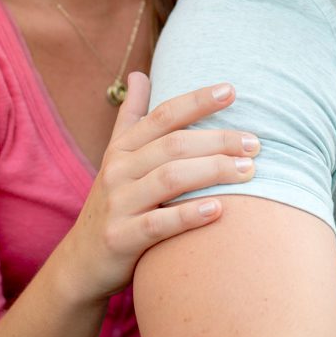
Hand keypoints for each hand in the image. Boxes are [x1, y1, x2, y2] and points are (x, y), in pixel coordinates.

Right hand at [62, 73, 258, 303]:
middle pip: (173, 145)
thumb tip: (139, 73)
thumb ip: (131, 116)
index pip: (163, 116)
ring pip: (170, 178)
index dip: (197, 101)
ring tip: (249, 170)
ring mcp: (118, 204)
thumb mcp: (115, 157)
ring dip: (213, 171)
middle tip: (255, 143)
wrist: (81, 262)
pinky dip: (189, 215)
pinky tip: (219, 209)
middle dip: (218, 140)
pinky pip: (159, 223)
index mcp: (122, 149)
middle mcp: (117, 171)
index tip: (232, 91)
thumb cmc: (113, 203)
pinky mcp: (121, 238)